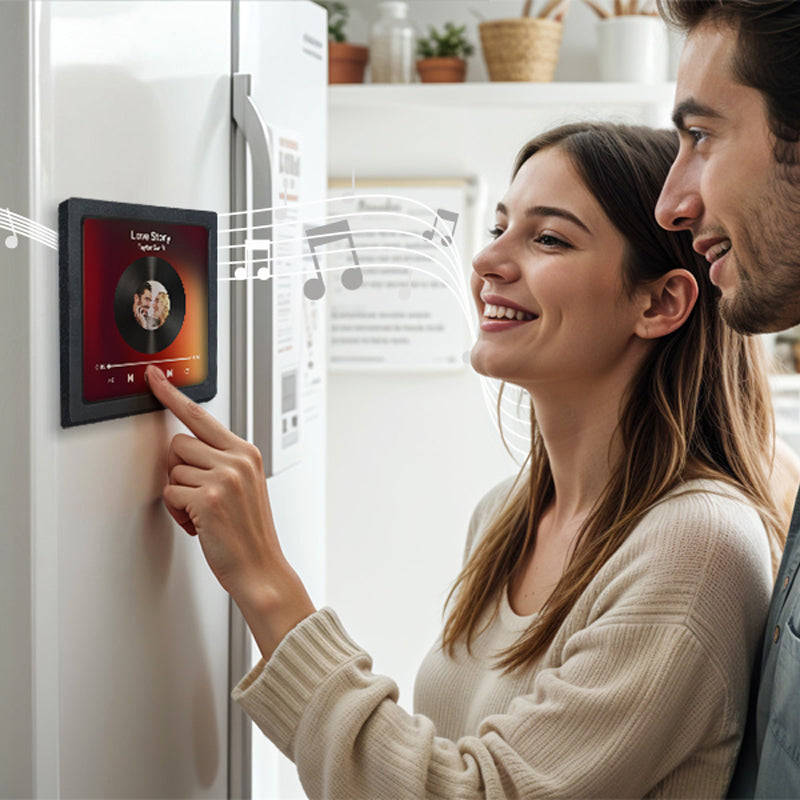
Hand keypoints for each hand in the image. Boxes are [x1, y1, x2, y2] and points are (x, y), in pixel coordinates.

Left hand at [146, 365, 314, 658]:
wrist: (261, 568)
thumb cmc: (249, 532)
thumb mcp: (245, 486)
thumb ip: (221, 461)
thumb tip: (184, 448)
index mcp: (246, 452)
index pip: (201, 415)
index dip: (173, 395)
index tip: (155, 377)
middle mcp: (238, 459)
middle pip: (178, 443)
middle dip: (179, 470)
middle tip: (198, 494)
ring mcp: (224, 477)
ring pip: (172, 470)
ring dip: (179, 494)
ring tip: (203, 513)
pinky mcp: (208, 498)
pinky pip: (170, 493)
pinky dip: (178, 512)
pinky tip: (200, 524)